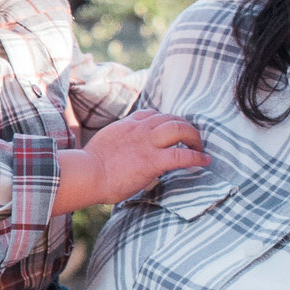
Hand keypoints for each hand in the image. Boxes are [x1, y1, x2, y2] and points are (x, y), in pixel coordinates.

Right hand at [59, 112, 205, 210]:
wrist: (86, 175)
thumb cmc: (88, 168)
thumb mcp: (105, 145)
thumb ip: (118, 144)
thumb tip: (122, 156)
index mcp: (126, 125)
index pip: (152, 114)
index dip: (165, 121)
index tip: (171, 131)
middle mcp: (139, 129)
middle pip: (170, 117)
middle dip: (185, 126)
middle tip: (192, 139)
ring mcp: (147, 143)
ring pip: (179, 128)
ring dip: (194, 137)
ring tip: (200, 148)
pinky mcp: (153, 160)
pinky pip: (183, 155)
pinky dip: (197, 156)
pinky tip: (204, 161)